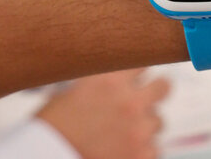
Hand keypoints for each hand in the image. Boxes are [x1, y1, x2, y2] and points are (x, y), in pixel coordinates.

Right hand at [36, 69, 169, 158]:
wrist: (46, 156)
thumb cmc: (54, 127)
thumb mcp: (75, 90)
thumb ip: (103, 80)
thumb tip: (119, 75)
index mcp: (111, 79)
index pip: (144, 61)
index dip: (138, 72)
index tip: (136, 77)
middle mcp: (130, 100)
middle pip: (164, 86)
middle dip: (155, 93)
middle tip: (142, 101)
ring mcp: (139, 129)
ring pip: (158, 120)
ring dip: (144, 125)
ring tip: (121, 134)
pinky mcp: (143, 156)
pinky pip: (154, 148)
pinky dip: (141, 151)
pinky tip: (122, 151)